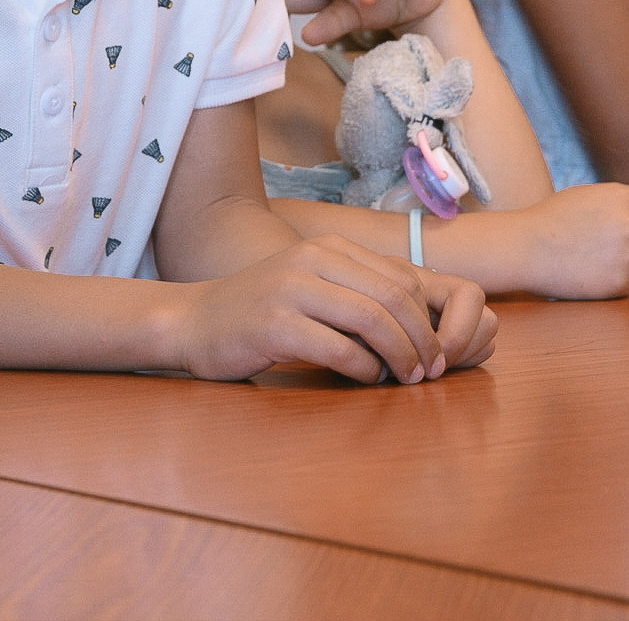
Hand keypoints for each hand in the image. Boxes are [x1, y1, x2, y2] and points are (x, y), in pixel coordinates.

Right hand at [172, 235, 496, 384]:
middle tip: (430, 371)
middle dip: (422, 340)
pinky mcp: (275, 324)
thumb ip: (356, 292)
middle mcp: (313, 260)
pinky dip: (363, 368)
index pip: (401, 278)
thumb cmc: (260, 311)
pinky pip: (338, 348)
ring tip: (407, 378)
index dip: (428, 318)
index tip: (436, 351)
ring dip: (400, 356)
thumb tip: (418, 320)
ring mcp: (292, 289)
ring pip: (372, 320)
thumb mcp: (311, 286)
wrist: (192, 321)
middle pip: (394, 298)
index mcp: (328, 248)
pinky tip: (366, 379)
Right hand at [512, 183, 628, 300]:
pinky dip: (612, 282)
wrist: (525, 249)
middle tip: (595, 243)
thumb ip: (620, 204)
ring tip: (587, 258)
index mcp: (623, 198)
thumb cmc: (551, 220)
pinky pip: (628, 283)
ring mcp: (627, 256)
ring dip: (621, 263)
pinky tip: (587, 273)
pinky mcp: (619, 283)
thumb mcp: (588, 196)